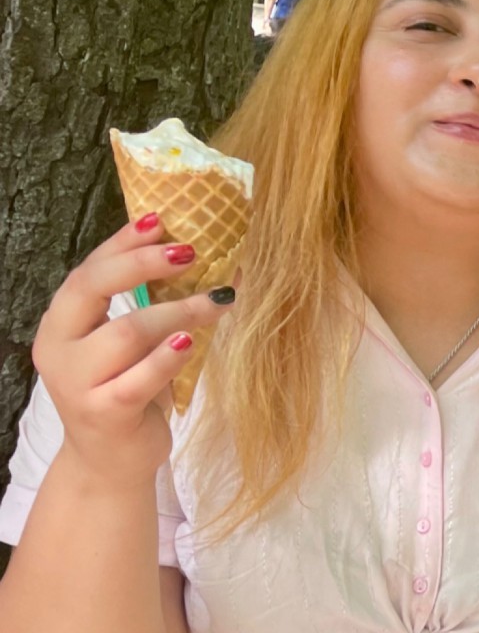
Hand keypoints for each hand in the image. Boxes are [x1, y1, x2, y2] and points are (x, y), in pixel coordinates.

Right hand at [29, 218, 238, 486]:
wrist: (110, 460)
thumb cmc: (127, 383)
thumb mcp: (130, 338)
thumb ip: (150, 297)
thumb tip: (212, 245)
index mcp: (61, 323)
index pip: (88, 269)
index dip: (123, 241)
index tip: (161, 218)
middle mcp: (59, 350)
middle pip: (92, 288)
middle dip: (142, 263)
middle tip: (189, 251)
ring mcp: (76, 385)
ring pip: (128, 331)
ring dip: (180, 309)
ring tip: (219, 298)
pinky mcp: (104, 414)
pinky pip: (138, 378)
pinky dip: (168, 356)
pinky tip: (190, 340)